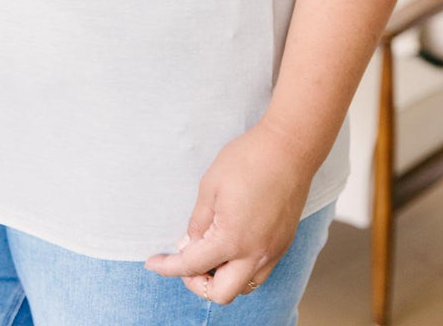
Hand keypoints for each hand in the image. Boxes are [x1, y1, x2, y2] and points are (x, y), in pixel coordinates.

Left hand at [143, 117, 315, 304]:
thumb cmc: (248, 160)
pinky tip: (231, 244)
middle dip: (198, 283)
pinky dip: (240, 267)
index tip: (153, 262)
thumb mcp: (210, 186)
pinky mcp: (283, 243)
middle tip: (186, 260)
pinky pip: (259, 271)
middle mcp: (255, 255)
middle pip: (221, 294)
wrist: (289, 147)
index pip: (192, 266)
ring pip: (244, 286)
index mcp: (232, 241)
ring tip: (209, 252)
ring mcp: (273, 251)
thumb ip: (197, 222)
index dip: (168, 267)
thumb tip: (188, 245)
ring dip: (222, 278)